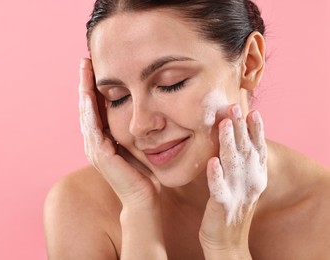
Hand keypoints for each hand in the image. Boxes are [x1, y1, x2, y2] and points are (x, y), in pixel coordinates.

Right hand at [78, 57, 160, 207]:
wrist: (144, 199)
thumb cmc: (144, 173)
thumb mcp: (138, 143)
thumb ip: (133, 128)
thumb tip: (143, 108)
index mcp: (103, 138)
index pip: (95, 107)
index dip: (94, 87)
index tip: (95, 66)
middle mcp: (94, 142)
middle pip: (86, 107)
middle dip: (85, 83)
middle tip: (85, 60)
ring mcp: (95, 148)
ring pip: (86, 113)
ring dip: (84, 91)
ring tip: (84, 70)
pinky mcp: (100, 155)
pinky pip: (92, 127)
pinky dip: (89, 110)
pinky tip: (88, 94)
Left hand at [199, 104, 266, 257]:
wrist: (226, 242)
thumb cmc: (231, 208)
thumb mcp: (241, 183)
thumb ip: (240, 163)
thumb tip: (235, 138)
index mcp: (255, 176)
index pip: (258, 149)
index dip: (256, 130)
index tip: (252, 111)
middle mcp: (250, 183)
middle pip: (246, 151)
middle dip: (241, 128)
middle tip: (234, 107)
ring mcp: (237, 194)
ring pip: (233, 165)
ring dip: (228, 143)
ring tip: (224, 124)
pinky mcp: (222, 206)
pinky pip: (219, 189)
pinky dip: (216, 176)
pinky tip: (212, 163)